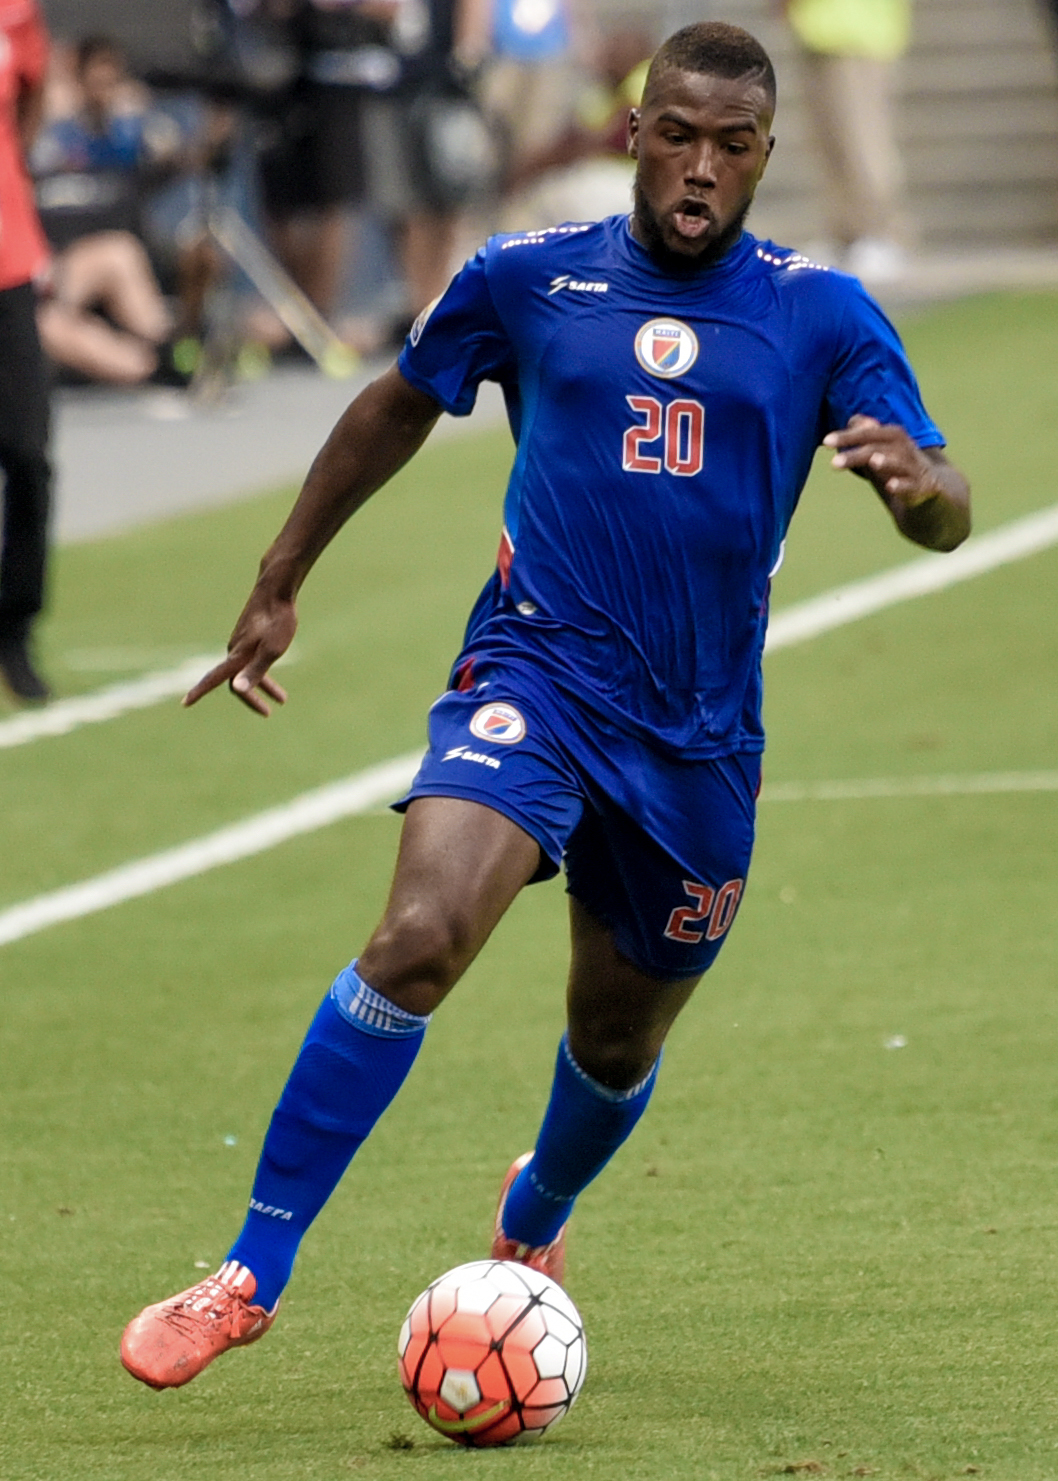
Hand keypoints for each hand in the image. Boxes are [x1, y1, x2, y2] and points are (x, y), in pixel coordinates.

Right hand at [183, 590, 296, 716]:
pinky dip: (262, 670)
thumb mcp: (272, 649)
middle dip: (251, 698)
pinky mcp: (249, 634)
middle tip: (266, 713)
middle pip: (235, 681)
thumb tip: (237, 689)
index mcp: (237, 655)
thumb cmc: (277, 619)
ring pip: (246, 669)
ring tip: (282, 699)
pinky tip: (274, 663)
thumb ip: (256, 670)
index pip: (214, 679)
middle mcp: (234, 649)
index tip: (185, 703)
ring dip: (263, 685)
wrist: (277, 589)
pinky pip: (251, 658)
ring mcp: (240, 641)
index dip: (199, 692)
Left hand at [823, 415, 942, 505]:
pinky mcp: (922, 489)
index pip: (869, 433)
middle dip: (857, 453)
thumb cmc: (901, 469)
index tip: (825, 441)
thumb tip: (853, 419)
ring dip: (886, 462)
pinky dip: (902, 486)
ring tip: (873, 461)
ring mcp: (914, 470)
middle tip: (833, 463)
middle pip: (879, 448)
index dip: (848, 436)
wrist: (933, 492)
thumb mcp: (883, 451)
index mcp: (893, 438)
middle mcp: (904, 450)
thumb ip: (866, 437)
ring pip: (899, 464)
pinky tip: (891, 486)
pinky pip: (912, 487)